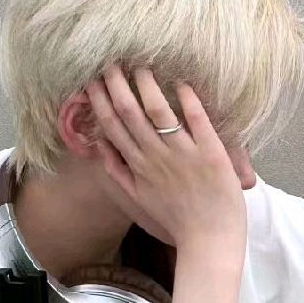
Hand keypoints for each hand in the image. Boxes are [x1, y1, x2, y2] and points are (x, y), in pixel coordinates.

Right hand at [86, 66, 245, 258]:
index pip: (112, 126)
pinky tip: (182, 82)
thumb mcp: (139, 201)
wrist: (209, 243)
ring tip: (143, 64)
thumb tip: (101, 148)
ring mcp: (184, 155)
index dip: (100, 100)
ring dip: (148, 84)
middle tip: (111, 59)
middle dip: (117, 83)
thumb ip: (119, 173)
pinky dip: (189, 101)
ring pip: (159, 111)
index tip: (92, 78)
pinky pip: (198, 121)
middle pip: (129, 113)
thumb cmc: (177, 223)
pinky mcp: (211, 155)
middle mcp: (156, 157)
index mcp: (139, 166)